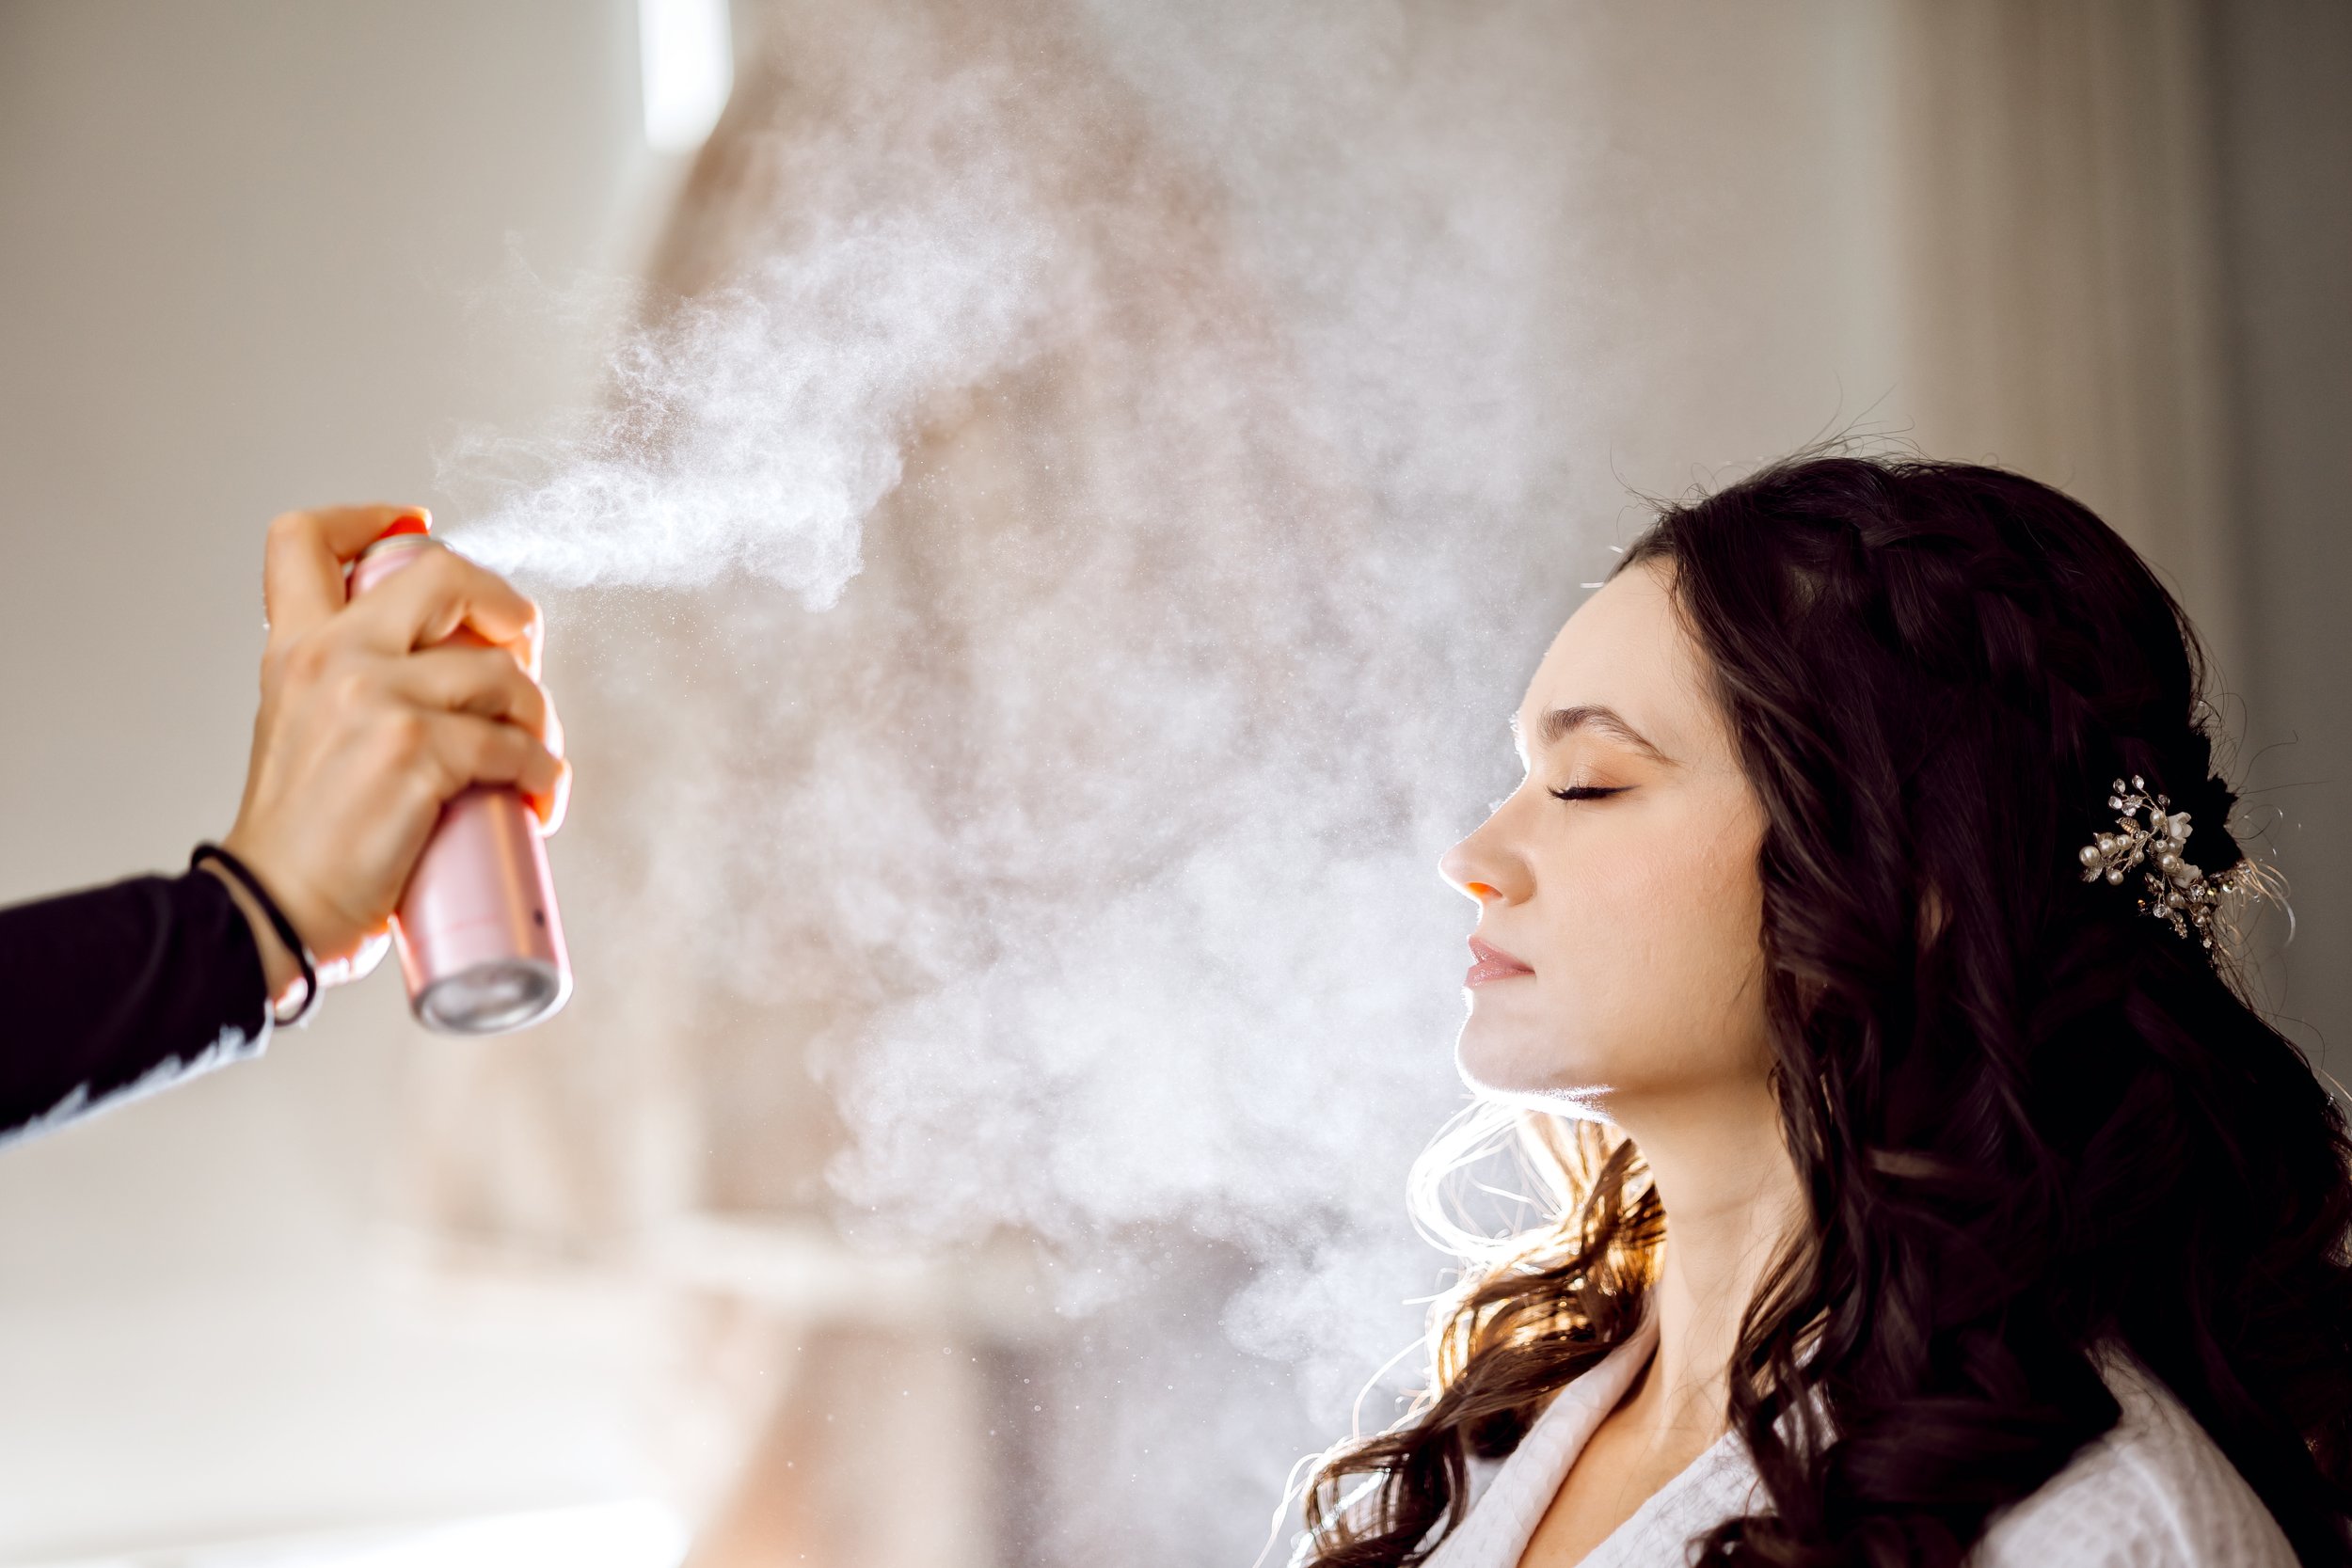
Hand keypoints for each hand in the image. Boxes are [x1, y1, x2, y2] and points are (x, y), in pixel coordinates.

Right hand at [216, 505, 568, 997]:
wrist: (268, 911)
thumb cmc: (296, 841)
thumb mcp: (296, 729)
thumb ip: (341, 686)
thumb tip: (436, 673)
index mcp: (293, 647)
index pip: (305, 539)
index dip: (371, 517)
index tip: (415, 527)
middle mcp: (333, 656)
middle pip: (443, 574)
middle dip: (505, 606)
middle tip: (521, 653)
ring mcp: (377, 698)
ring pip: (502, 672)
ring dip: (539, 715)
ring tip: (534, 755)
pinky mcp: (419, 751)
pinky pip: (516, 744)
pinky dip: (543, 773)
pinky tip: (537, 799)